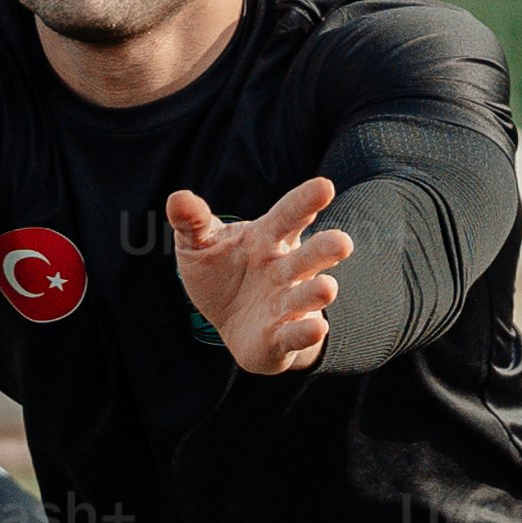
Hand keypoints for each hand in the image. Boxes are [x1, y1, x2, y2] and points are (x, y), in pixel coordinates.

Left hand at [164, 177, 350, 375]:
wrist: (230, 323)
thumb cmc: (221, 274)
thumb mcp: (199, 245)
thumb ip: (192, 222)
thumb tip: (178, 198)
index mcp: (268, 239)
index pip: (287, 216)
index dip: (304, 202)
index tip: (323, 186)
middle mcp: (284, 269)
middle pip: (307, 257)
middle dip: (324, 250)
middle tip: (343, 242)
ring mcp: (285, 303)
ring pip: (305, 296)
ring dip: (315, 293)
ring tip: (328, 288)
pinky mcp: (280, 336)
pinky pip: (294, 333)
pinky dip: (304, 332)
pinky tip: (317, 327)